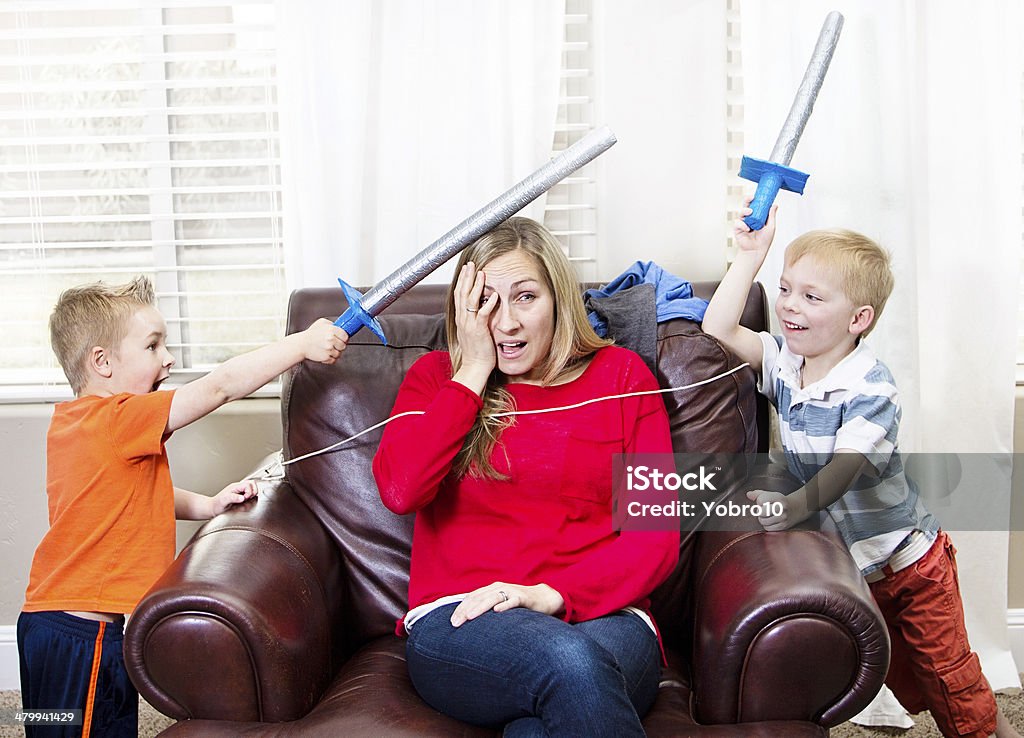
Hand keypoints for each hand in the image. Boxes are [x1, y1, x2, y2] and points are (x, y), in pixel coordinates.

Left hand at [209, 479, 257, 515]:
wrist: (212, 508)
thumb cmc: (217, 504)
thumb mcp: (224, 501)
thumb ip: (233, 498)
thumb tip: (242, 497)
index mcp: (235, 487)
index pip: (248, 485)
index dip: (249, 492)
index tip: (245, 499)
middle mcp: (238, 488)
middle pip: (252, 483)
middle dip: (253, 491)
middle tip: (248, 498)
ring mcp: (239, 491)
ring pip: (252, 487)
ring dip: (252, 493)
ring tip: (247, 499)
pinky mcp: (240, 495)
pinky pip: (249, 492)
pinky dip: (250, 496)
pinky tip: (246, 501)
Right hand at [301, 318, 348, 364]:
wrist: (301, 345)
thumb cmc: (310, 334)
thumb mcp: (321, 322)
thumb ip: (332, 323)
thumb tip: (340, 326)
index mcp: (331, 330)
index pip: (346, 336)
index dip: (344, 338)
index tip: (341, 339)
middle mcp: (331, 340)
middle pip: (343, 346)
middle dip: (339, 345)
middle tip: (333, 344)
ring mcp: (329, 349)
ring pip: (339, 354)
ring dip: (334, 352)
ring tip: (327, 348)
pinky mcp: (326, 357)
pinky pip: (333, 360)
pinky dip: (330, 358)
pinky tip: (325, 353)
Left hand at [450, 582, 564, 626]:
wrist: (544, 598)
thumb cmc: (519, 603)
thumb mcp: (501, 604)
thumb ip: (487, 609)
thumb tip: (469, 621)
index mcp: (491, 589)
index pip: (472, 597)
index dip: (460, 608)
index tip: (452, 622)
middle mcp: (499, 588)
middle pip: (478, 598)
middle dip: (465, 610)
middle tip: (455, 623)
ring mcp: (511, 591)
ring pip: (492, 598)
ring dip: (479, 608)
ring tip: (469, 617)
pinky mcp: (523, 597)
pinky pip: (512, 601)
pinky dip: (504, 605)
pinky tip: (497, 611)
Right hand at [452, 262, 498, 388]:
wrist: (474, 367)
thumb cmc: (476, 353)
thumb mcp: (471, 333)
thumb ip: (473, 320)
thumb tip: (478, 310)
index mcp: (460, 319)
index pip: (458, 295)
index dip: (462, 281)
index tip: (466, 270)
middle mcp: (462, 319)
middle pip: (461, 293)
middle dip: (466, 277)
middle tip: (470, 264)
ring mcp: (469, 324)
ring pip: (470, 300)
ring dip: (476, 285)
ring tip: (481, 273)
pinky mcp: (478, 331)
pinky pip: (482, 314)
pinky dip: (487, 303)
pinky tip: (493, 295)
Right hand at [733, 201, 777, 256]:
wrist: (757, 251)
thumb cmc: (764, 240)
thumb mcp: (771, 226)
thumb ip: (771, 215)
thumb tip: (774, 204)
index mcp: (757, 217)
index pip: (755, 205)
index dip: (755, 200)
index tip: (757, 195)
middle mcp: (749, 218)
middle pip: (746, 206)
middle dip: (747, 200)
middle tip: (751, 198)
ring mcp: (743, 223)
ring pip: (741, 212)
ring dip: (745, 210)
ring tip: (750, 212)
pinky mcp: (737, 229)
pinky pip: (737, 223)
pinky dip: (742, 224)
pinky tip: (747, 228)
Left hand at [746, 488, 804, 530]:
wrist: (796, 509)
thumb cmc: (779, 501)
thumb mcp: (770, 494)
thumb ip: (758, 494)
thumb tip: (748, 495)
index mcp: (778, 497)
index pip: (761, 500)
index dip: (759, 501)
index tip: (763, 502)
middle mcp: (782, 507)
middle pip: (761, 512)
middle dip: (759, 511)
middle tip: (764, 510)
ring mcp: (783, 518)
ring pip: (763, 521)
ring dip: (762, 519)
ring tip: (767, 515)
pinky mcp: (783, 526)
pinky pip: (768, 528)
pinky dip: (766, 525)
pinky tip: (770, 521)